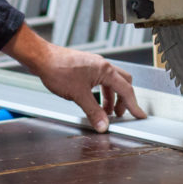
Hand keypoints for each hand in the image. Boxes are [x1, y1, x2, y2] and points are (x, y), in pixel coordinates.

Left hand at [2, 24, 146, 131]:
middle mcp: (102, 65)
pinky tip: (94, 101)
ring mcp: (94, 65)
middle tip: (120, 115)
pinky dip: (101, 93)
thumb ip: (93, 112)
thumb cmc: (58, 69)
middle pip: (123, 83)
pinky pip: (100, 81)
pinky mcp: (86, 68)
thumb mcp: (78, 95)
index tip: (140, 115)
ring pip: (111, 83)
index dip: (134, 105)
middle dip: (124, 100)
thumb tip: (103, 125)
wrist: (42, 58)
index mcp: (105, 70)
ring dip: (111, 98)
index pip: (126, 90)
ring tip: (106, 112)